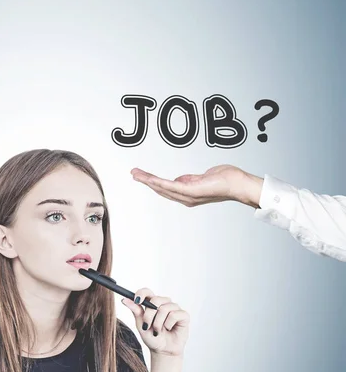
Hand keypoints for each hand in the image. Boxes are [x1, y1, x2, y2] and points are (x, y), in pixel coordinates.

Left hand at [122, 289, 189, 356]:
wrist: (163, 351)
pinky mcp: (183, 315)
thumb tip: (124, 300)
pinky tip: (169, 329)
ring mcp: (174, 308)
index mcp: (152, 304)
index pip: (147, 292)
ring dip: (158, 323)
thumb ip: (135, 311)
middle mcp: (164, 303)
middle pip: (155, 300)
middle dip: (149, 315)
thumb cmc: (152, 338)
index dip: (142, 293)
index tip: (136, 300)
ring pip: (164, 308)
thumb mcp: (141, 325)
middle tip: (147, 326)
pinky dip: (169, 324)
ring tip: (158, 331)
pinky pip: (174, 314)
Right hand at [131, 164, 262, 208]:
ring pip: (162, 188)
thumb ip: (191, 179)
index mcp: (188, 194)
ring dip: (147, 181)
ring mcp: (188, 195)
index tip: (142, 176)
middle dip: (145, 181)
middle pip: (160, 189)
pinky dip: (158, 182)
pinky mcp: (190, 191)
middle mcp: (186, 198)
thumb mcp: (203, 177)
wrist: (238, 184)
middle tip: (133, 173)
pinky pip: (170, 186)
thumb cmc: (226, 179)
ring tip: (136, 174)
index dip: (152, 183)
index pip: (166, 189)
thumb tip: (181, 179)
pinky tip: (149, 178)